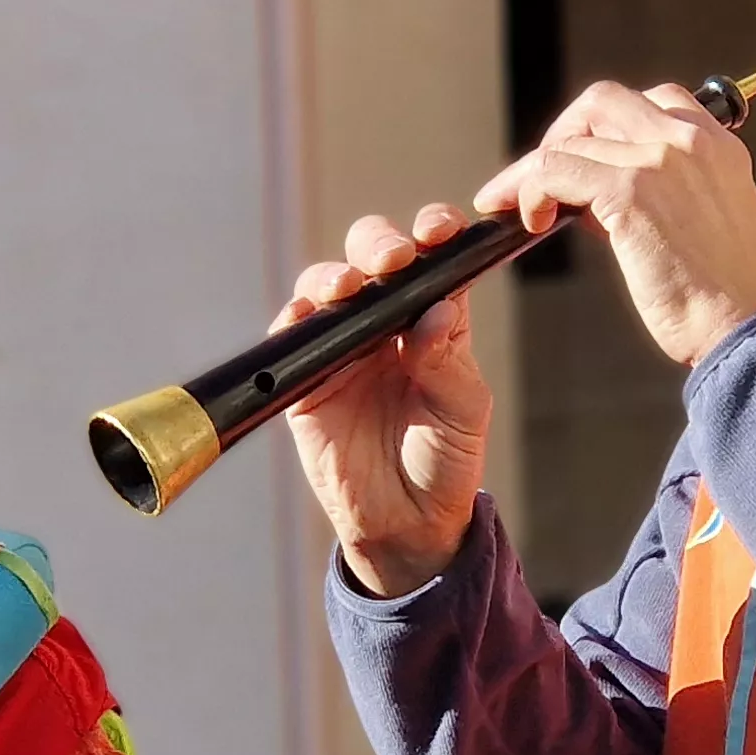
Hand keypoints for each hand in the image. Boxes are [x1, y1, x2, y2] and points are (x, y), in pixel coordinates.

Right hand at [277, 204, 495, 596]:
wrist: (406, 524)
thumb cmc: (445, 462)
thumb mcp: (463, 412)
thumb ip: (448, 361)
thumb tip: (435, 309)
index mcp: (434, 319)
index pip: (433, 260)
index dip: (434, 233)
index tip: (440, 230)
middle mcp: (386, 322)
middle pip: (374, 257)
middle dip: (379, 244)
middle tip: (393, 259)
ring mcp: (342, 345)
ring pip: (328, 284)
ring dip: (333, 275)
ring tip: (347, 287)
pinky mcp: (305, 377)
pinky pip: (292, 335)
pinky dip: (295, 318)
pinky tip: (306, 315)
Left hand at [477, 81, 755, 367]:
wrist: (742, 325)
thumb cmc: (721, 294)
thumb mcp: (705, 218)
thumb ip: (661, 190)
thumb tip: (594, 193)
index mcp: (716, 145)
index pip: (653, 100)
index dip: (606, 127)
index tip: (588, 161)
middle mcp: (690, 140)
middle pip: (603, 101)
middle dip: (564, 132)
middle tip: (546, 176)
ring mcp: (659, 159)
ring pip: (570, 137)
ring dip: (533, 170)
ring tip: (525, 206)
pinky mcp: (629, 190)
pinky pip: (554, 169)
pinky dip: (530, 191)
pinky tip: (534, 221)